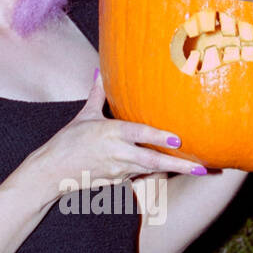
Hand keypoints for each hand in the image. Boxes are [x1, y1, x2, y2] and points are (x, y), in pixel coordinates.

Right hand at [33, 69, 205, 202]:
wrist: (51, 171)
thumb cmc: (67, 141)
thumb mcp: (84, 116)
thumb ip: (97, 94)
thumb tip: (98, 71)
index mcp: (110, 133)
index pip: (139, 134)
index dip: (159, 137)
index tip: (179, 140)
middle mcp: (117, 153)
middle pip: (152, 161)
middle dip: (178, 165)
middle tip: (201, 168)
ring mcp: (118, 170)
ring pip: (151, 170)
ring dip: (173, 170)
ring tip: (198, 170)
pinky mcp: (117, 181)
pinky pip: (141, 175)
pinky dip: (157, 173)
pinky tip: (175, 172)